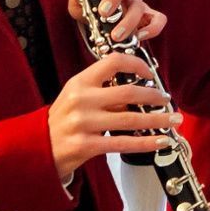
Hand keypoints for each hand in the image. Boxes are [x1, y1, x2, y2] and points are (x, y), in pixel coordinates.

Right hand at [48, 51, 178, 179]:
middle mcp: (81, 100)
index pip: (113, 62)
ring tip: (173, 120)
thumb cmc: (63, 121)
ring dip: (157, 120)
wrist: (35, 148)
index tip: (151, 74)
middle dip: (154, 97)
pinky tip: (162, 141)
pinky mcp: (86, 146)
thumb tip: (141, 94)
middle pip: (128, 93)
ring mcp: (83, 123)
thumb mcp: (77, 98)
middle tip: (168, 100)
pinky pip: (124, 143)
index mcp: (79, 82)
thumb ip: (104, 92)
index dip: (137, 65)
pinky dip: (147, 142)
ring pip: (130, 120)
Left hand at [58, 0, 163, 43]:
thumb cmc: (92, 9)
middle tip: (103, 12)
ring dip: (128, 20)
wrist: (102, 28)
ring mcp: (139, 1)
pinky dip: (151, 29)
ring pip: (140, 4)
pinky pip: (158, 20)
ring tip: (115, 35)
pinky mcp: (149, 17)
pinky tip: (138, 37)